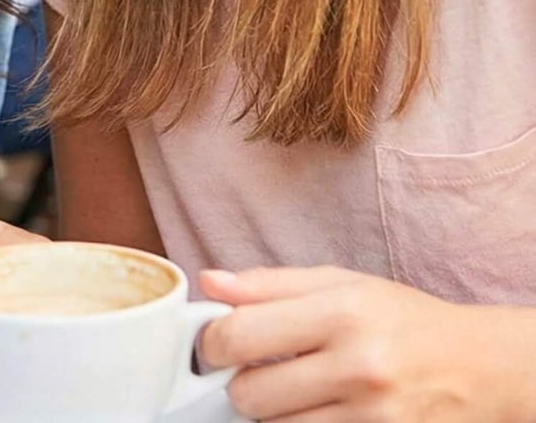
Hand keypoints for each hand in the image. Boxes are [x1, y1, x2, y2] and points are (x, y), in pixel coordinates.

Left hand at [202, 265, 535, 420]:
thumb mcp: (341, 282)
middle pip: (251, 394)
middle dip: (241, 383)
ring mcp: (374, 417)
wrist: (482, 367)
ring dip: (271, 412)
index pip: (240, 335)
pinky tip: (315, 409)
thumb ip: (269, 283)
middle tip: (255, 369)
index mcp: (340, 312)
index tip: (216, 343)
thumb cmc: (406, 319)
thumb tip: (209, 283)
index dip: (213, 342)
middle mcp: (358, 367)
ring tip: (291, 388)